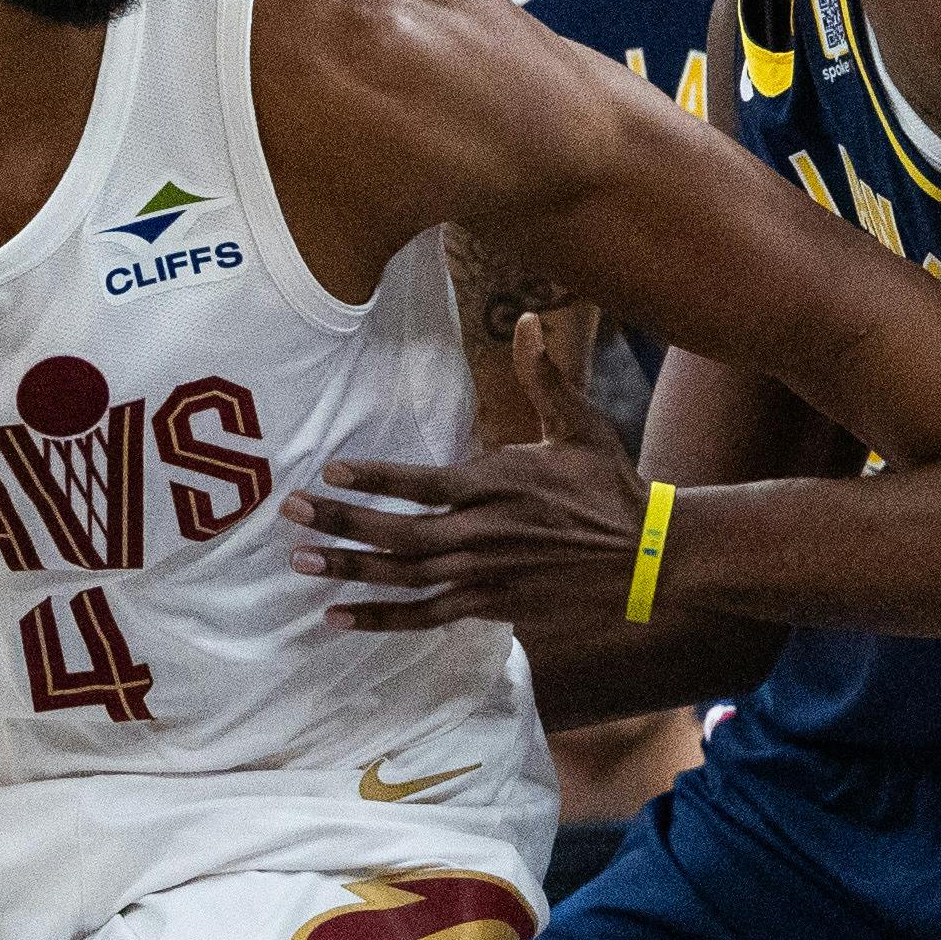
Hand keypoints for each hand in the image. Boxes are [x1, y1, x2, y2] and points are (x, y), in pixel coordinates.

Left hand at [286, 315, 650, 633]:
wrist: (648, 556)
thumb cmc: (609, 485)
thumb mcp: (581, 425)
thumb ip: (545, 376)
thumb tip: (529, 320)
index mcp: (501, 483)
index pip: (427, 482)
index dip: (378, 478)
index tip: (332, 471)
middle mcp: (486, 532)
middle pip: (402, 533)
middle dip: (344, 524)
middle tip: (292, 515)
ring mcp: (487, 574)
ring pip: (407, 577)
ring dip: (352, 569)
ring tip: (302, 562)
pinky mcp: (493, 606)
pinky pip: (429, 616)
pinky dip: (383, 619)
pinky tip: (339, 616)